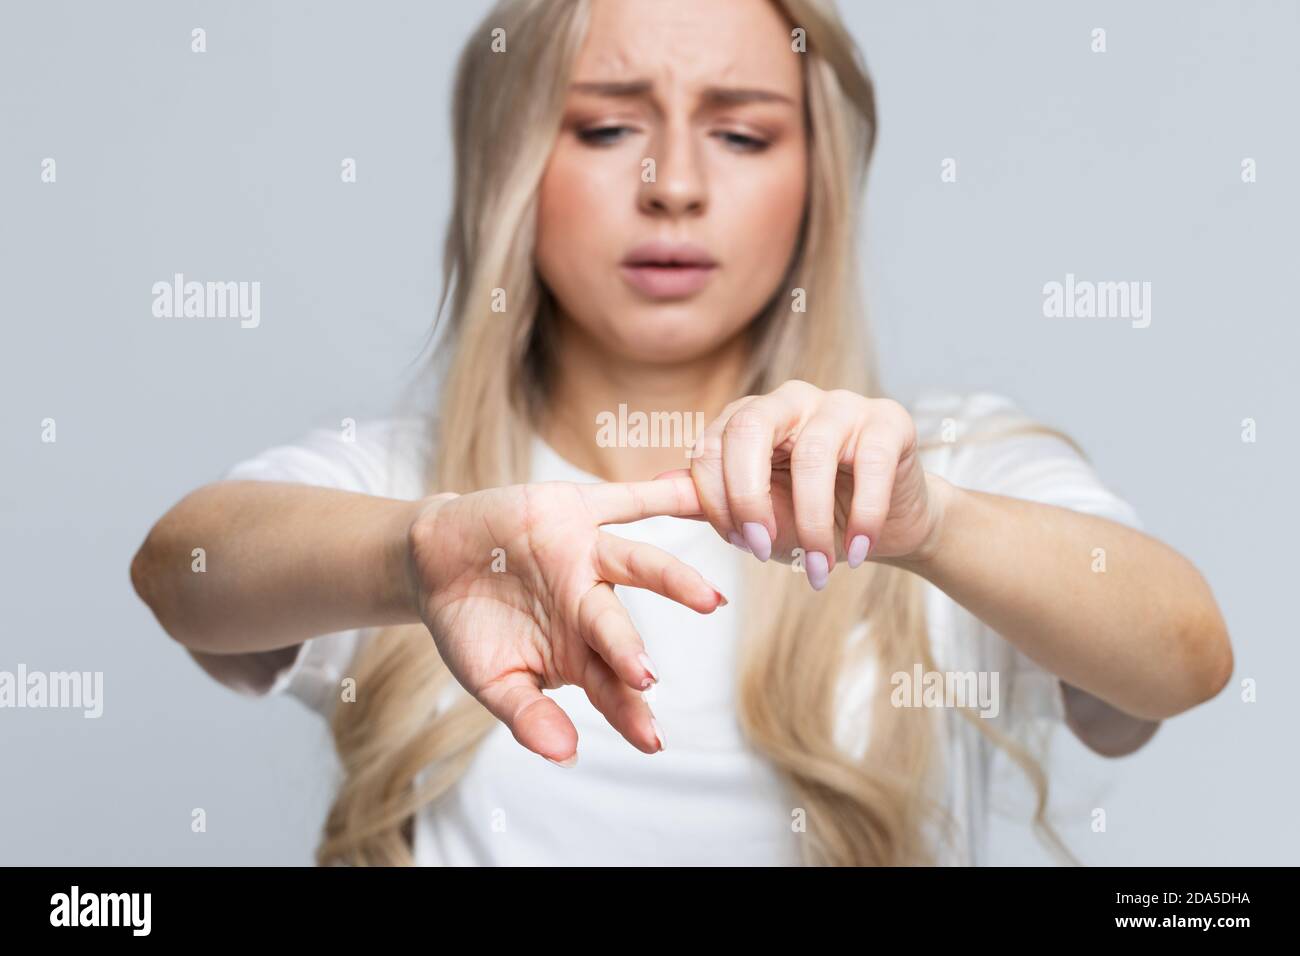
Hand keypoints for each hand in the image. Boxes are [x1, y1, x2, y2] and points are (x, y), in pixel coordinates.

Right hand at [404, 477, 723, 765]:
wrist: (434, 562)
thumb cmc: (469, 628)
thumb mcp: (492, 679)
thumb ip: (528, 715)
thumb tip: (564, 754)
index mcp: (579, 653)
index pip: (611, 688)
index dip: (630, 713)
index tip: (652, 740)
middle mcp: (592, 604)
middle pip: (618, 630)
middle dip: (630, 654)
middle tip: (645, 677)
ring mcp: (587, 556)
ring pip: (637, 566)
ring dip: (674, 579)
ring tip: (709, 598)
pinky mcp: (576, 512)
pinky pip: (626, 499)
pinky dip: (663, 492)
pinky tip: (698, 486)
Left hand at [682, 380, 949, 588]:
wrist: (886, 524)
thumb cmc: (814, 515)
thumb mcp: (755, 514)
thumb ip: (707, 500)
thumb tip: (652, 489)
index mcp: (749, 418)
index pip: (712, 445)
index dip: (718, 500)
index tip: (742, 545)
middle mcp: (790, 400)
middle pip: (749, 430)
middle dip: (748, 498)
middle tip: (762, 551)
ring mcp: (841, 404)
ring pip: (812, 454)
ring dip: (811, 523)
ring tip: (817, 570)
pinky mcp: (889, 421)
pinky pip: (870, 464)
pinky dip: (862, 517)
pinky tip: (856, 552)